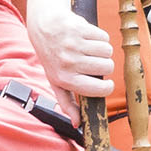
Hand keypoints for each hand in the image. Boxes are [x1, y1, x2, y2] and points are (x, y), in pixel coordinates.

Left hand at [26, 3, 114, 121]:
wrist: (43, 26)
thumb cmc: (52, 57)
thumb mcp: (56, 82)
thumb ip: (68, 103)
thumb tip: (78, 124)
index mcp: (64, 79)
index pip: (99, 90)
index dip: (107, 88)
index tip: (106, 85)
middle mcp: (69, 62)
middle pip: (107, 68)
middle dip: (105, 66)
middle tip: (92, 62)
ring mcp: (74, 45)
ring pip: (108, 52)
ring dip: (103, 51)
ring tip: (90, 50)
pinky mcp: (79, 28)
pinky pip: (104, 37)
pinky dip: (100, 38)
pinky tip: (88, 38)